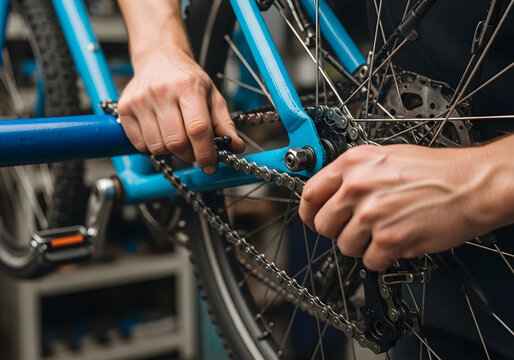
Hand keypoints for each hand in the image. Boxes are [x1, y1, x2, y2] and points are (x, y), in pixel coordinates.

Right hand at [117, 49, 243, 173]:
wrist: (158, 58)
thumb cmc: (186, 79)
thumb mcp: (212, 95)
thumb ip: (224, 123)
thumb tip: (235, 147)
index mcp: (188, 86)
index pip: (198, 129)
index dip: (206, 153)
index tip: (211, 165)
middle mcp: (161, 91)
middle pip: (176, 142)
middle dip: (190, 154)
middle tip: (195, 150)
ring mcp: (140, 100)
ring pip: (157, 147)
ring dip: (171, 151)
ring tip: (177, 137)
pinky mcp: (124, 108)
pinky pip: (140, 145)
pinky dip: (153, 147)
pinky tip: (160, 133)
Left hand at [299, 144, 497, 270]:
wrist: (470, 184)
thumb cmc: (434, 171)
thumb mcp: (383, 158)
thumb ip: (353, 175)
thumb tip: (332, 194)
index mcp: (352, 164)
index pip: (309, 194)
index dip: (309, 212)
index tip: (313, 219)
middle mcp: (357, 187)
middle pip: (322, 224)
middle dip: (337, 231)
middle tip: (355, 228)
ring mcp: (371, 213)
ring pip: (344, 246)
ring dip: (362, 246)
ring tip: (383, 233)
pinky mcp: (388, 238)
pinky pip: (369, 261)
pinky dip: (382, 258)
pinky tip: (396, 242)